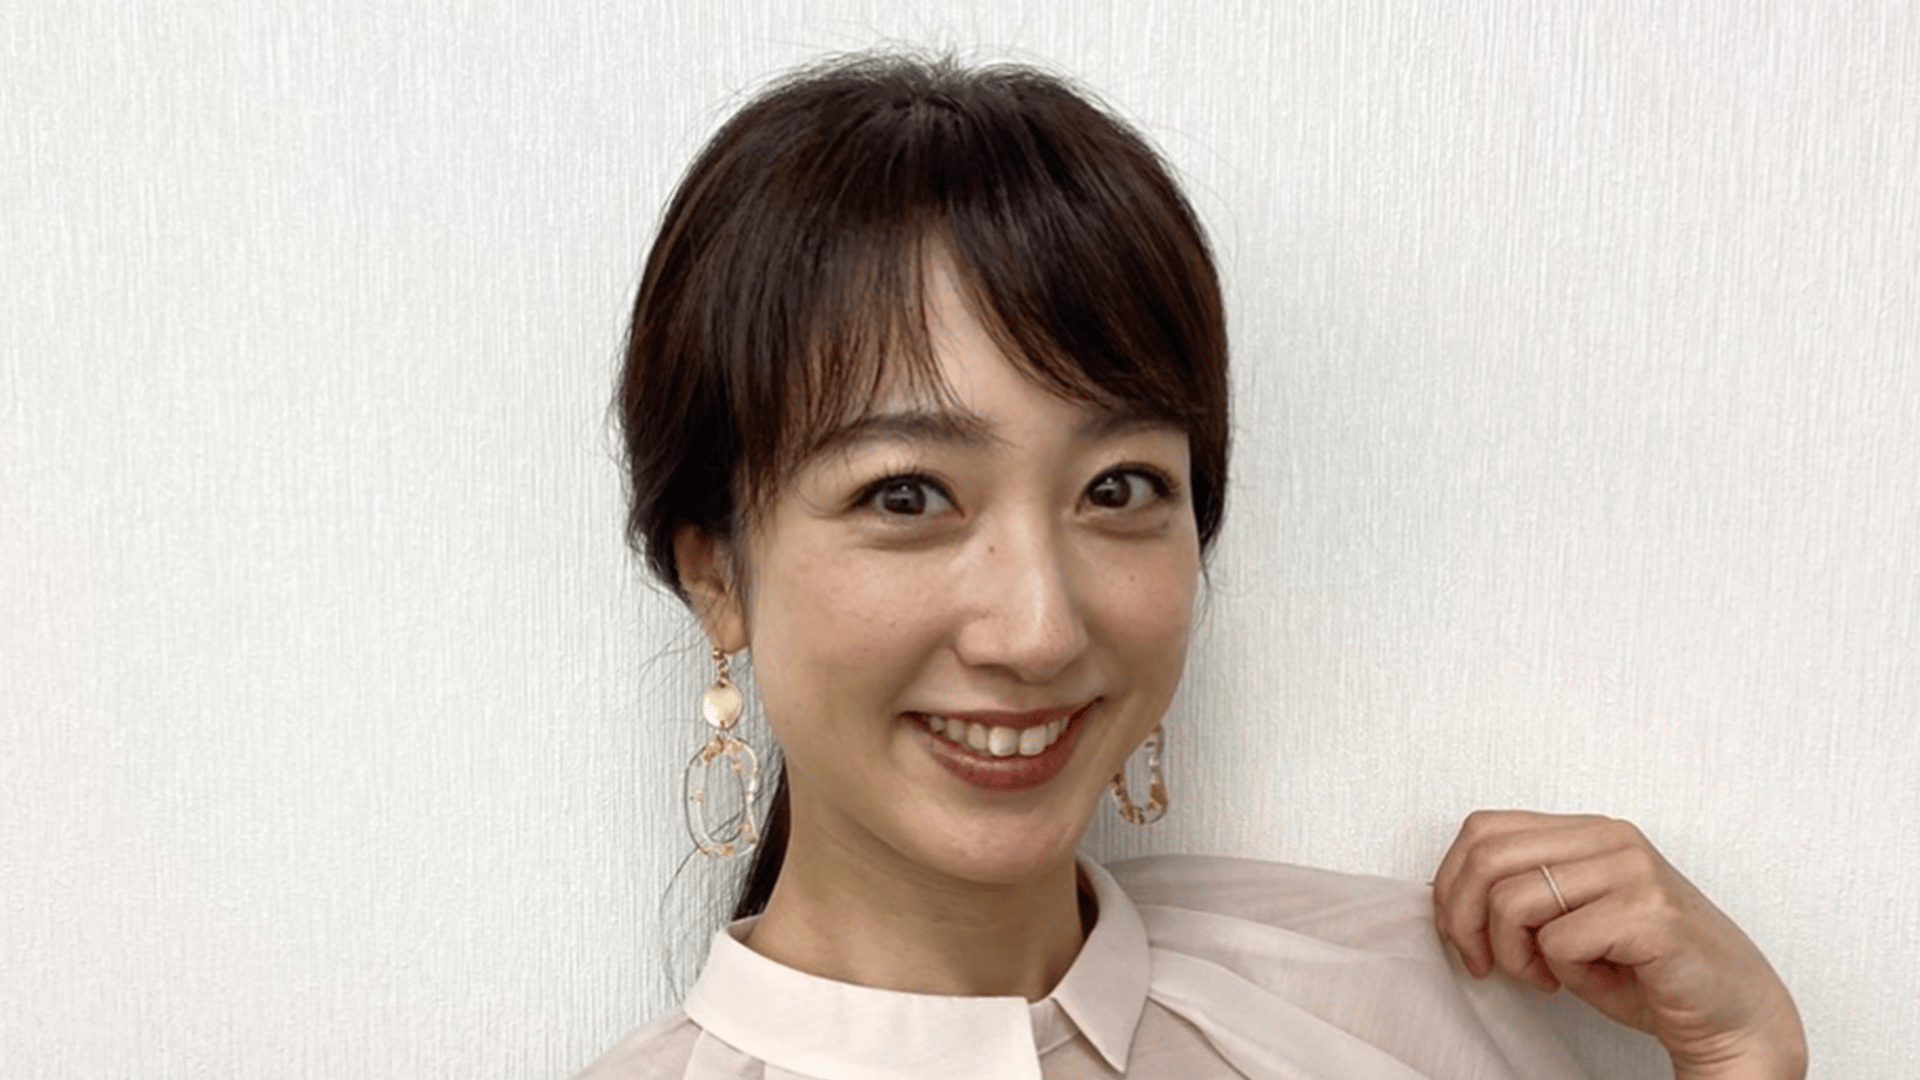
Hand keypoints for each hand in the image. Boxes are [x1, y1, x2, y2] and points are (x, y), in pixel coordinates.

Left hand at [1431, 811, 1805, 1079]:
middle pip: (1486, 858)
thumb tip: (1448, 898)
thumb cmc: (1647, 969)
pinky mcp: (1650, 914)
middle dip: (1467, 922)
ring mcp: (1633, 871)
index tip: (1459, 935)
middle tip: (1487, 964)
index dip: (1451, 885)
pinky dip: (1566, 975)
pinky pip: (1560, 941)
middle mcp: (1611, 838)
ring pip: (1513, 900)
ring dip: (1516, 955)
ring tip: (1548, 976)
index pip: (1483, 830)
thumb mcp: (1570, 916)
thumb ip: (1522, 891)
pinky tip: (1598, 981)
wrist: (1731, 1012)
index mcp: (1587, 831)